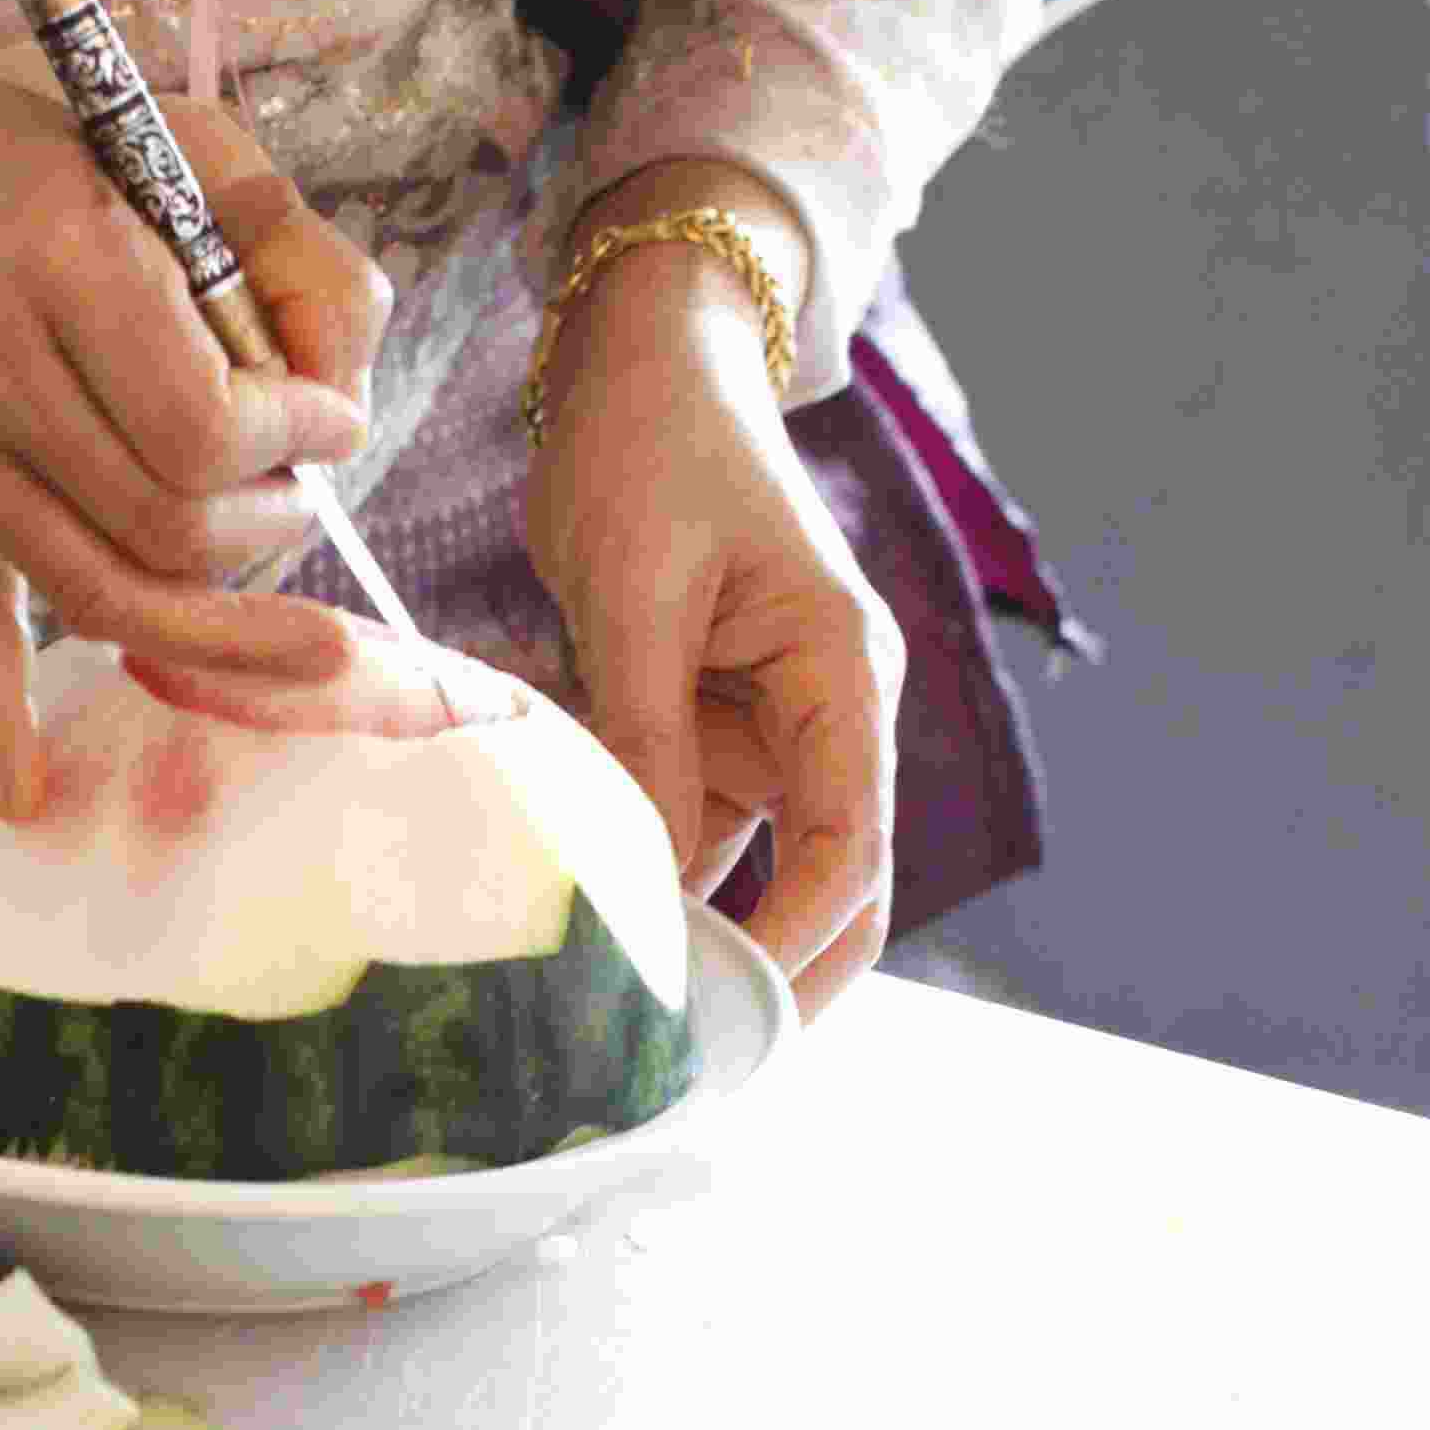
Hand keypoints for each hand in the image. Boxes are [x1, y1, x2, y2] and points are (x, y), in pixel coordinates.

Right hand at [0, 22, 387, 817]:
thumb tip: (342, 412)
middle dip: (269, 528)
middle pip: (162, 529)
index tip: (330, 421)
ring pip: (96, 594)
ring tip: (303, 634)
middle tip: (302, 490)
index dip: (297, 445)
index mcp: (61, 260)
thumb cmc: (67, 143)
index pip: (204, 430)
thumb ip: (302, 267)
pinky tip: (26, 790)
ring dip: (215, 628)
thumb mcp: (203, 148)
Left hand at [527, 228, 899, 1013]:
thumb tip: (649, 878)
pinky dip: (644, 871)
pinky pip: (686, 822)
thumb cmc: (651, 448)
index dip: (801, 942)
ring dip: (689, 928)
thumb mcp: (636, 592)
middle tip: (689, 1069)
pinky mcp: (708, 721)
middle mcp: (825, 711)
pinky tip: (579, 924)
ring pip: (747, 865)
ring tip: (607, 1011)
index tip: (732, 1017)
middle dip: (775, 972)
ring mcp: (768, 723)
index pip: (850, 844)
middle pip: (826, 881)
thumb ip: (646, 735)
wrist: (640, 359)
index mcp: (841, 671)